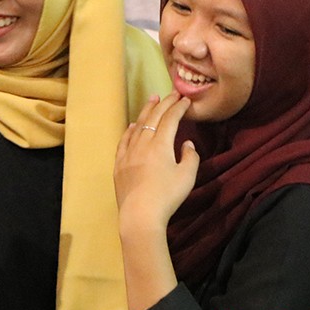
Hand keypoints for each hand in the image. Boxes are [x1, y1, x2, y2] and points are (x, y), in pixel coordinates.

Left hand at [114, 92, 199, 235]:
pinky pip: (124, 141)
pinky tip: (132, 126)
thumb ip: (190, 156)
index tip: (185, 100)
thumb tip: (186, 143)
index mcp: (160, 144)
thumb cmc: (167, 196)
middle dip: (164, 104)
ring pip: (137, 126)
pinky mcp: (119, 164)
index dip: (178, 107)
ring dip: (146, 111)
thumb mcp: (187, 176)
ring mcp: (128, 153)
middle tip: (172, 94)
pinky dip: (130, 130)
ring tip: (152, 100)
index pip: (170, 119)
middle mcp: (142, 143)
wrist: (140, 215)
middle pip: (153, 117)